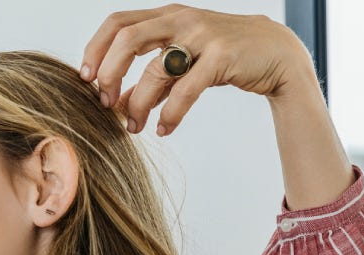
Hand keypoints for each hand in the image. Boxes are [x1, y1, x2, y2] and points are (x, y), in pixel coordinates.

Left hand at [81, 5, 315, 135]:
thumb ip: (149, 77)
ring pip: (155, 69)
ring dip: (137, 104)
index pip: (118, 23)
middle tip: (104, 103)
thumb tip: (115, 103)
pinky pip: (186, 89)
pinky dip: (170, 114)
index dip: (95, 49)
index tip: (85, 79)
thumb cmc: (223, 56)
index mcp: (166, 16)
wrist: (277, 54)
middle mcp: (181, 19)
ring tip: (134, 127)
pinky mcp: (222, 56)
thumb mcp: (182, 60)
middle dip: (109, 73)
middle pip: (127, 38)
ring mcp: (203, 34)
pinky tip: (164, 129)